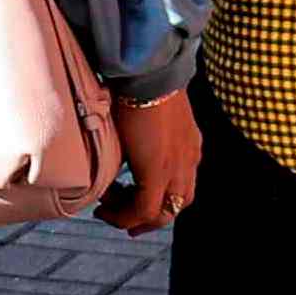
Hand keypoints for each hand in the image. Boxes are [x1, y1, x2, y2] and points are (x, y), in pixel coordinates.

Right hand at [100, 87, 198, 234]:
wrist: (147, 74)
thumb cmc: (140, 84)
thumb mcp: (146, 115)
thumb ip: (142, 134)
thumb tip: (120, 144)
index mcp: (190, 146)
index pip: (183, 186)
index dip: (161, 200)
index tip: (133, 200)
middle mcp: (189, 160)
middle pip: (177, 206)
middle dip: (149, 219)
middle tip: (123, 220)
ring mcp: (177, 168)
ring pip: (163, 213)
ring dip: (134, 218)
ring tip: (108, 211)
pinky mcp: (159, 172)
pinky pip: (144, 209)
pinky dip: (125, 214)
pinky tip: (106, 205)